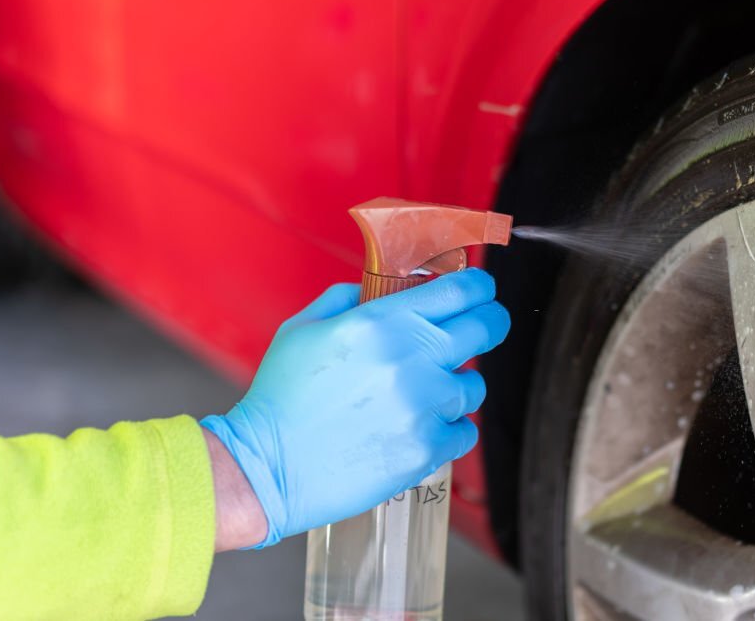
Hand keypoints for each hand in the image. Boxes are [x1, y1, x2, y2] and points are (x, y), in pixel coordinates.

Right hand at [200, 268, 509, 548]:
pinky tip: (418, 428)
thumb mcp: (303, 329)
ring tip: (424, 395)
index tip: (480, 289)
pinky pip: (464, 432)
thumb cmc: (279, 400)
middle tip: (484, 325)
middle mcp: (411, 359)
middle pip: (485, 327)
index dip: (478, 285)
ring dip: (457, 385)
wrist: (265, 468)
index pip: (459, 290)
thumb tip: (378, 290)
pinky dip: (448, 430)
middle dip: (489, 321)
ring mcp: (424, 406)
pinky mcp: (427, 449)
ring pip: (474, 386)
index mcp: (381, 323)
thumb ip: (346, 299)